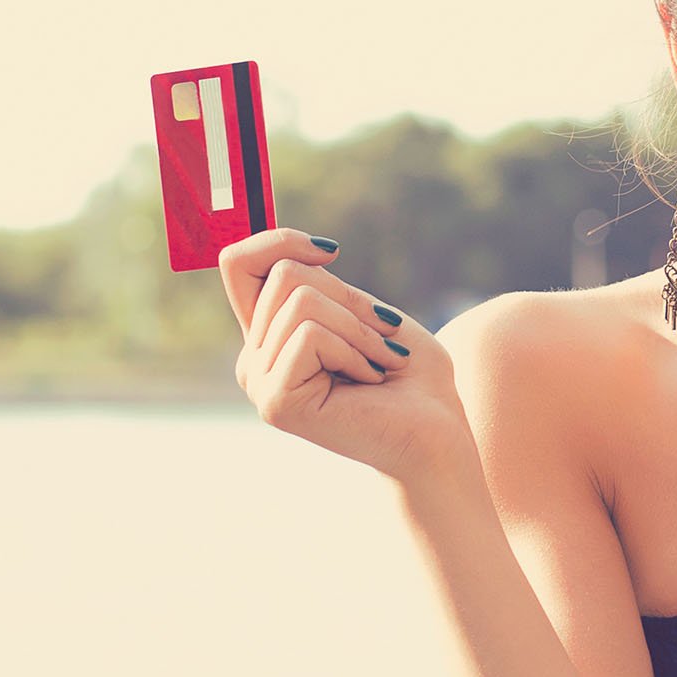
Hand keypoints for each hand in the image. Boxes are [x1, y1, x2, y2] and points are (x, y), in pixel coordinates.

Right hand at [220, 229, 473, 484]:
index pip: (239, 264)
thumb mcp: (364, 310)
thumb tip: (290, 257)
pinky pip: (311, 335)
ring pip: (300, 301)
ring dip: (358, 327)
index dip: (278, 241)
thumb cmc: (412, 377)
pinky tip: (369, 380)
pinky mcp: (275, 400)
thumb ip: (319, 284)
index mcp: (269, 337)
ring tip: (380, 364)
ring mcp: (259, 382)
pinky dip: (355, 349)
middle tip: (383, 340)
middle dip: (349, 298)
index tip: (332, 251)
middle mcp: (254, 360)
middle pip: (283, 275)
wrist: (436, 435)